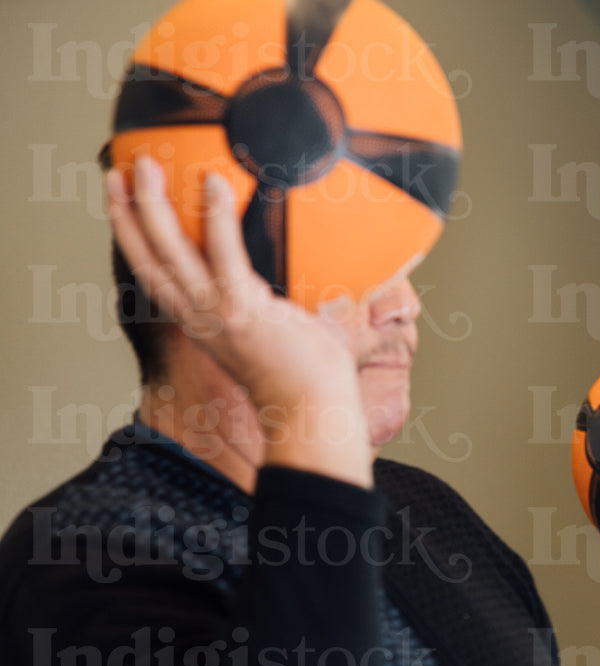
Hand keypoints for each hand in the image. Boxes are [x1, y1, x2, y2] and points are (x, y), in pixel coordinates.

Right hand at [108, 155, 371, 484]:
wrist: (313, 411)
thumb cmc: (307, 379)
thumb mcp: (282, 333)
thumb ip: (285, 304)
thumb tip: (325, 280)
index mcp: (202, 324)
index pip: (155, 276)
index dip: (133, 240)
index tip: (122, 204)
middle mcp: (198, 319)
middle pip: (147, 259)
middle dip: (126, 213)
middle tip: (118, 169)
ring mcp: (218, 315)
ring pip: (170, 252)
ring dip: (153, 205)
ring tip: (146, 163)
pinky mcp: (244, 312)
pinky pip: (224, 255)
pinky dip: (217, 218)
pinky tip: (214, 183)